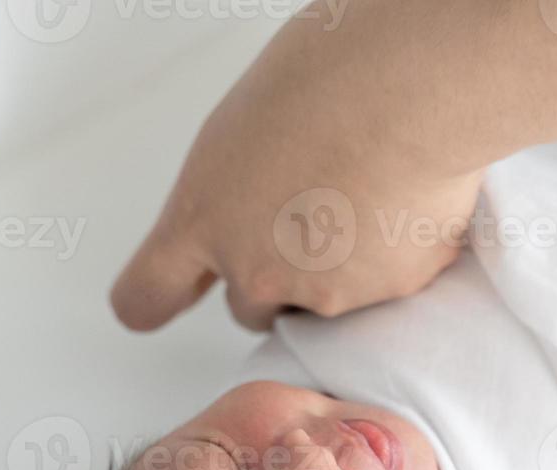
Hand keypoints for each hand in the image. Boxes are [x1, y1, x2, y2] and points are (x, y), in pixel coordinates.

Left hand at [110, 23, 482, 332]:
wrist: (409, 88)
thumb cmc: (329, 76)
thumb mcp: (243, 126)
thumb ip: (235, 186)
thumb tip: (255, 202)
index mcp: (202, 218)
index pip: (147, 293)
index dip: (155, 299)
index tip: (158, 304)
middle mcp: (254, 270)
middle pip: (249, 307)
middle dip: (272, 278)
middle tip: (307, 221)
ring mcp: (322, 292)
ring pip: (321, 302)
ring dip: (339, 269)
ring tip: (368, 194)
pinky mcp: (387, 293)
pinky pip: (388, 283)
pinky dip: (397, 253)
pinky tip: (405, 200)